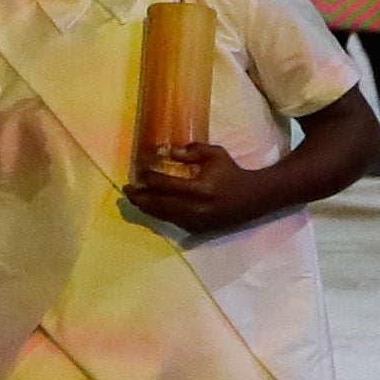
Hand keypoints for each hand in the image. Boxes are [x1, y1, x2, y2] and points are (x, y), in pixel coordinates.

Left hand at [129, 140, 268, 231]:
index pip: (165, 185)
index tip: (138, 172)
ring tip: (133, 198)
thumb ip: (190, 152)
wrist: (253, 198)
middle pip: (159, 204)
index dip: (148, 179)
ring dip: (146, 207)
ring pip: (163, 216)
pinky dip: (159, 214)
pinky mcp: (198, 229)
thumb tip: (164, 150)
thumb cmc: (232, 172)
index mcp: (200, 188)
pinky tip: (150, 207)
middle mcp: (196, 208)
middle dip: (140, 197)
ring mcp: (196, 222)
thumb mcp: (214, 154)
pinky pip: (172, 222)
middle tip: (126, 189)